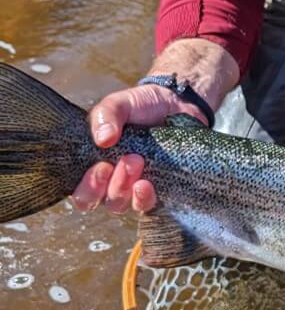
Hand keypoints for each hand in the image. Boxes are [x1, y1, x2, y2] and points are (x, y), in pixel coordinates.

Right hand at [72, 38, 237, 215]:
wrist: (178, 104)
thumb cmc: (143, 106)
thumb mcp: (120, 103)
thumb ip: (106, 115)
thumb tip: (102, 139)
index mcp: (95, 163)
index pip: (81, 190)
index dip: (87, 186)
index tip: (101, 166)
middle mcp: (112, 181)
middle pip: (100, 200)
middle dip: (109, 185)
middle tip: (126, 160)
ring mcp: (134, 188)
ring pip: (121, 204)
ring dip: (125, 187)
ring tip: (138, 161)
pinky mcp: (157, 190)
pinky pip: (146, 206)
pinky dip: (143, 198)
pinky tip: (147, 184)